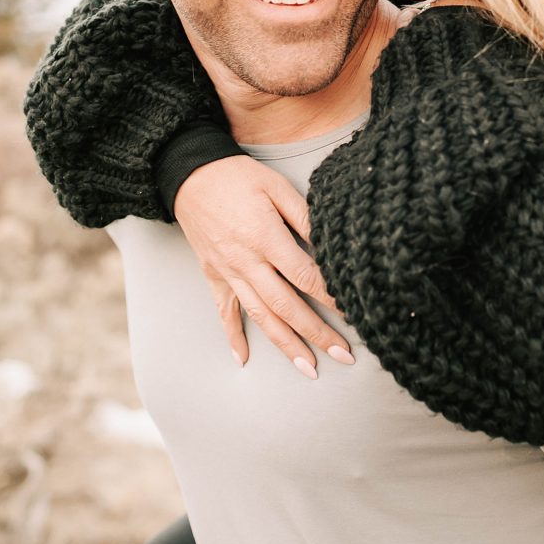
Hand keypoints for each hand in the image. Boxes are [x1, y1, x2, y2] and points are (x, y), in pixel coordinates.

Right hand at [174, 156, 354, 378]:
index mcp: (265, 238)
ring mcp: (228, 272)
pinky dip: (233, 336)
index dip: (331, 297)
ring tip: (309, 369)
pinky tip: (242, 359)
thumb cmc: (237, 176)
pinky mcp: (213, 275)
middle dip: (317, 334)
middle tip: (344, 356)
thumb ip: (304, 216)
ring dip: (286, 345)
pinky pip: (224, 311)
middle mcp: (246, 262)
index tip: (353, 313)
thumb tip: (329, 243)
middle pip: (287, 306)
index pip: (305, 276)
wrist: (189, 174)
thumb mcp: (275, 186)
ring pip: (261, 316)